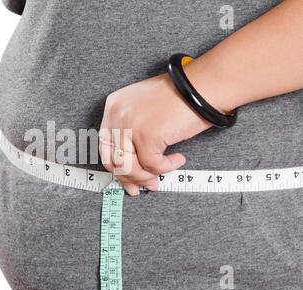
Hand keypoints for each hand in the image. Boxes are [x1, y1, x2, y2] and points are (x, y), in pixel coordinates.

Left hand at [99, 74, 211, 195]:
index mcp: (113, 107)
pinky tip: (177, 159)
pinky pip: (152, 165)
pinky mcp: (148, 134)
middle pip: (113, 159)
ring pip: (130, 166)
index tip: (128, 180)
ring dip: (148, 176)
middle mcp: (117, 114)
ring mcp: (130, 124)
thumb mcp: (144, 111)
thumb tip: (131, 166)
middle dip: (130, 178)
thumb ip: (132, 134)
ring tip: (163, 172)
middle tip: (147, 185)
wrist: (202, 86)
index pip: (105, 146)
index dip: (116, 167)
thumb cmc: (179, 98)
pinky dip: (166, 167)